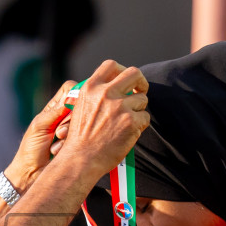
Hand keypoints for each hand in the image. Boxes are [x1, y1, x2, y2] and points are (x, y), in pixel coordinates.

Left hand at [4, 81, 77, 191]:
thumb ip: (55, 111)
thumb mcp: (39, 126)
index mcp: (55, 108)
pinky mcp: (79, 143)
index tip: (72, 106)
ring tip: (56, 146)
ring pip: (84, 123)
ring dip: (69, 135)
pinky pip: (84, 138)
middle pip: (81, 106)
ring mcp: (74, 130)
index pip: (71, 89)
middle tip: (59, 134)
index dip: (75, 94)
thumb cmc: (30, 150)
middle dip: (70, 121)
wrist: (31, 174)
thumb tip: (73, 98)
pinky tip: (60, 152)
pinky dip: (71, 145)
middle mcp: (66, 116)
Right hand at [56, 60, 148, 178]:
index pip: (111, 65)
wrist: (81, 160)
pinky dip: (140, 126)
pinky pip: (145, 118)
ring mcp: (120, 107)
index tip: (127, 81)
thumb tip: (117, 86)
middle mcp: (106, 93)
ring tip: (127, 123)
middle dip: (141, 82)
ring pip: (142, 99)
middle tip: (141, 91)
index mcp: (91, 88)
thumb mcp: (81, 107)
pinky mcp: (131, 122)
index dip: (123, 71)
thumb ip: (97, 94)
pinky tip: (128, 134)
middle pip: (134, 73)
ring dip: (139, 110)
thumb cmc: (81, 138)